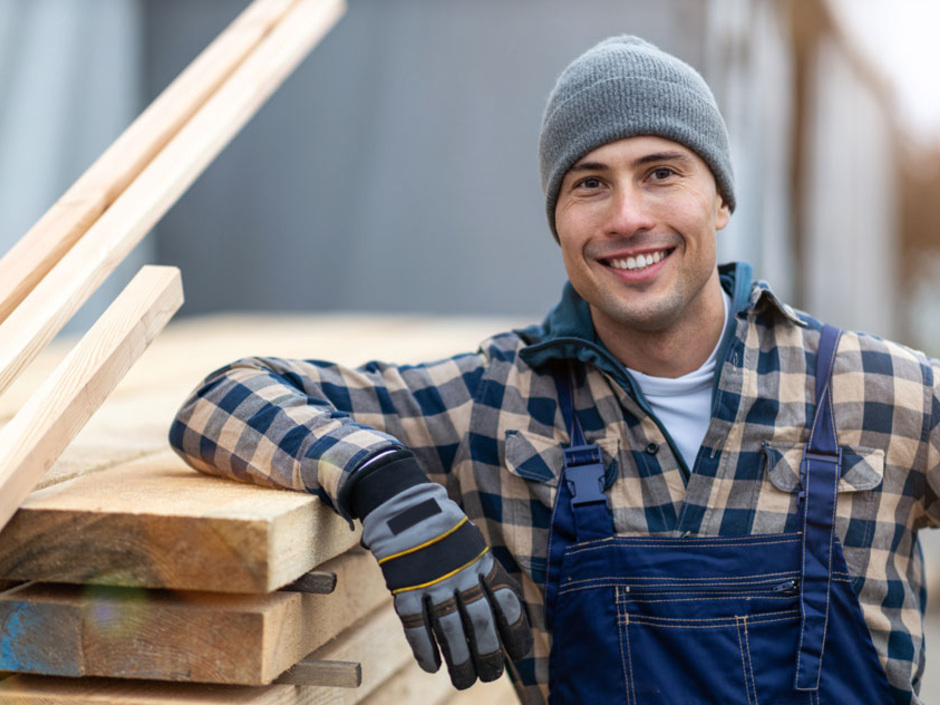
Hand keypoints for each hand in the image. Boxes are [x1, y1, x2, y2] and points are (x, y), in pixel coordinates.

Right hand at [346, 450, 531, 688]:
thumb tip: (501, 614)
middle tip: (491, 676)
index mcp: (480, 561)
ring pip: (449, 629)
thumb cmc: (443, 531)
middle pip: (479, 621)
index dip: (515, 631)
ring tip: (464, 681)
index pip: (506, 601)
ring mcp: (431, 580)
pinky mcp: (405, 585)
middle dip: (487, 654)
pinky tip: (432, 666)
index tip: (519, 654)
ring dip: (459, 660)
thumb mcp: (472, 545)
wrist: (405, 504)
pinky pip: (416, 624)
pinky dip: (424, 648)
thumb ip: (483, 575)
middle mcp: (460, 572)